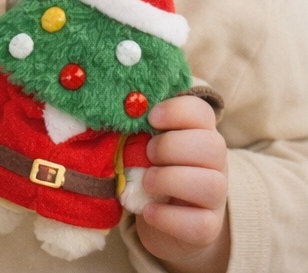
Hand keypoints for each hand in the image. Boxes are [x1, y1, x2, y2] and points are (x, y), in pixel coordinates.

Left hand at [136, 95, 228, 272]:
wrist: (161, 218)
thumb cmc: (150, 168)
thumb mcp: (145, 144)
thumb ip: (141, 128)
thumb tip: (122, 112)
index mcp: (200, 133)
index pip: (202, 112)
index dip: (177, 110)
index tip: (151, 117)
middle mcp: (216, 163)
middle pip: (212, 145)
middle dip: (172, 146)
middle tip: (148, 153)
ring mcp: (216, 197)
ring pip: (212, 184)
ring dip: (171, 180)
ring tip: (147, 182)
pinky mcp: (209, 228)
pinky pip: (200, 224)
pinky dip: (168, 217)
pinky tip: (148, 211)